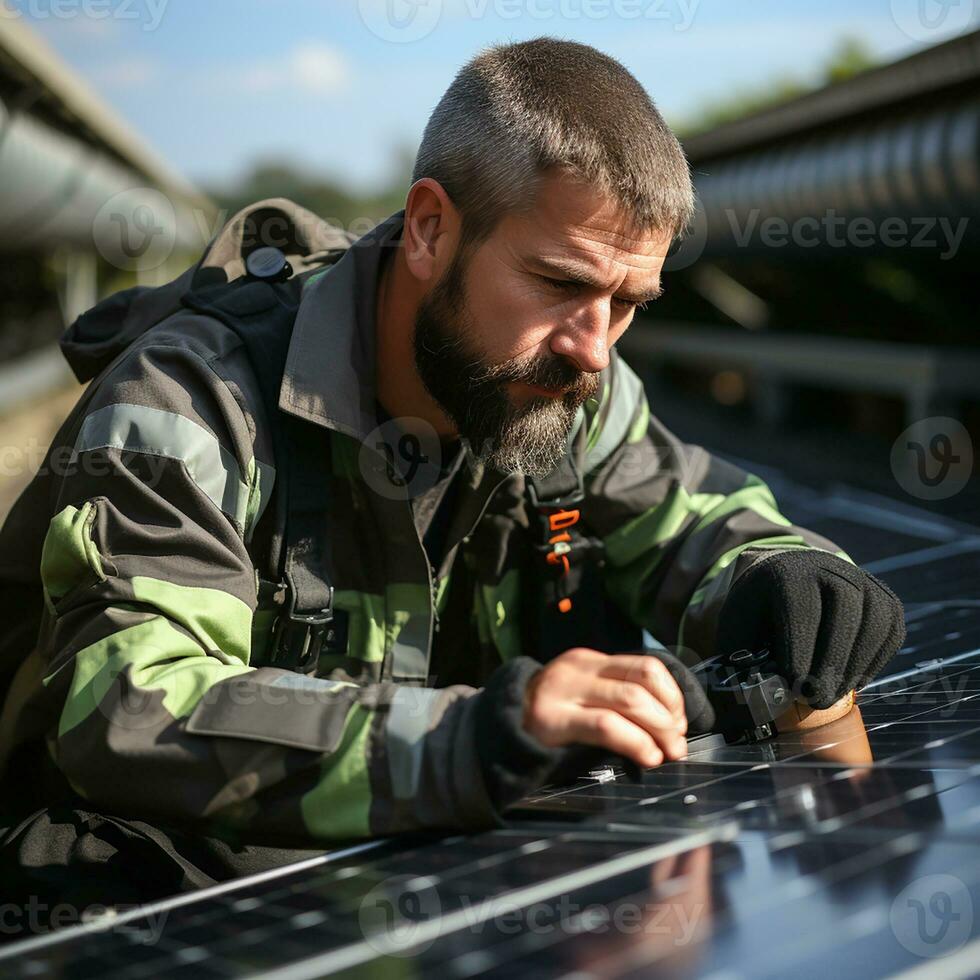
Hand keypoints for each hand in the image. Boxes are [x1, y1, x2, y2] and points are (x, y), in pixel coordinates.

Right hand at [521, 647, 712, 768]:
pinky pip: (606, 726)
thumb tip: (666, 721)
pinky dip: (636, 742)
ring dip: (659, 731)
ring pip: (630, 701)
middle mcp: (577, 670)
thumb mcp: (579, 695)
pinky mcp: (553, 719)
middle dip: (670, 718)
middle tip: (676, 744)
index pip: (646, 666)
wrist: (496, 729)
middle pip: (642, 683)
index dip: (672, 696)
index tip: (679, 721)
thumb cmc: (546, 718)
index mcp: (589, 661)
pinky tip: (645, 757)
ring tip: (665, 753)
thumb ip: (613, 697)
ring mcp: (563, 692)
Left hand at [716, 549, 905, 708]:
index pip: (801, 609)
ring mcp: (863, 581)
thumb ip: (740, 657)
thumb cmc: (759, 610)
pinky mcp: (885, 598)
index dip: (799, 651)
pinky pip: (890, 633)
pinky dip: (874, 662)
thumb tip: (748, 701)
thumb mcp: (738, 624)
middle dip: (830, 664)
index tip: (793, 686)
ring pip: (874, 624)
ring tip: (830, 696)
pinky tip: (850, 681)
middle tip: (815, 701)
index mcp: (787, 570)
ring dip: (854, 667)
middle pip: (844, 614)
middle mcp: (831, 568)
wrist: (786, 576)